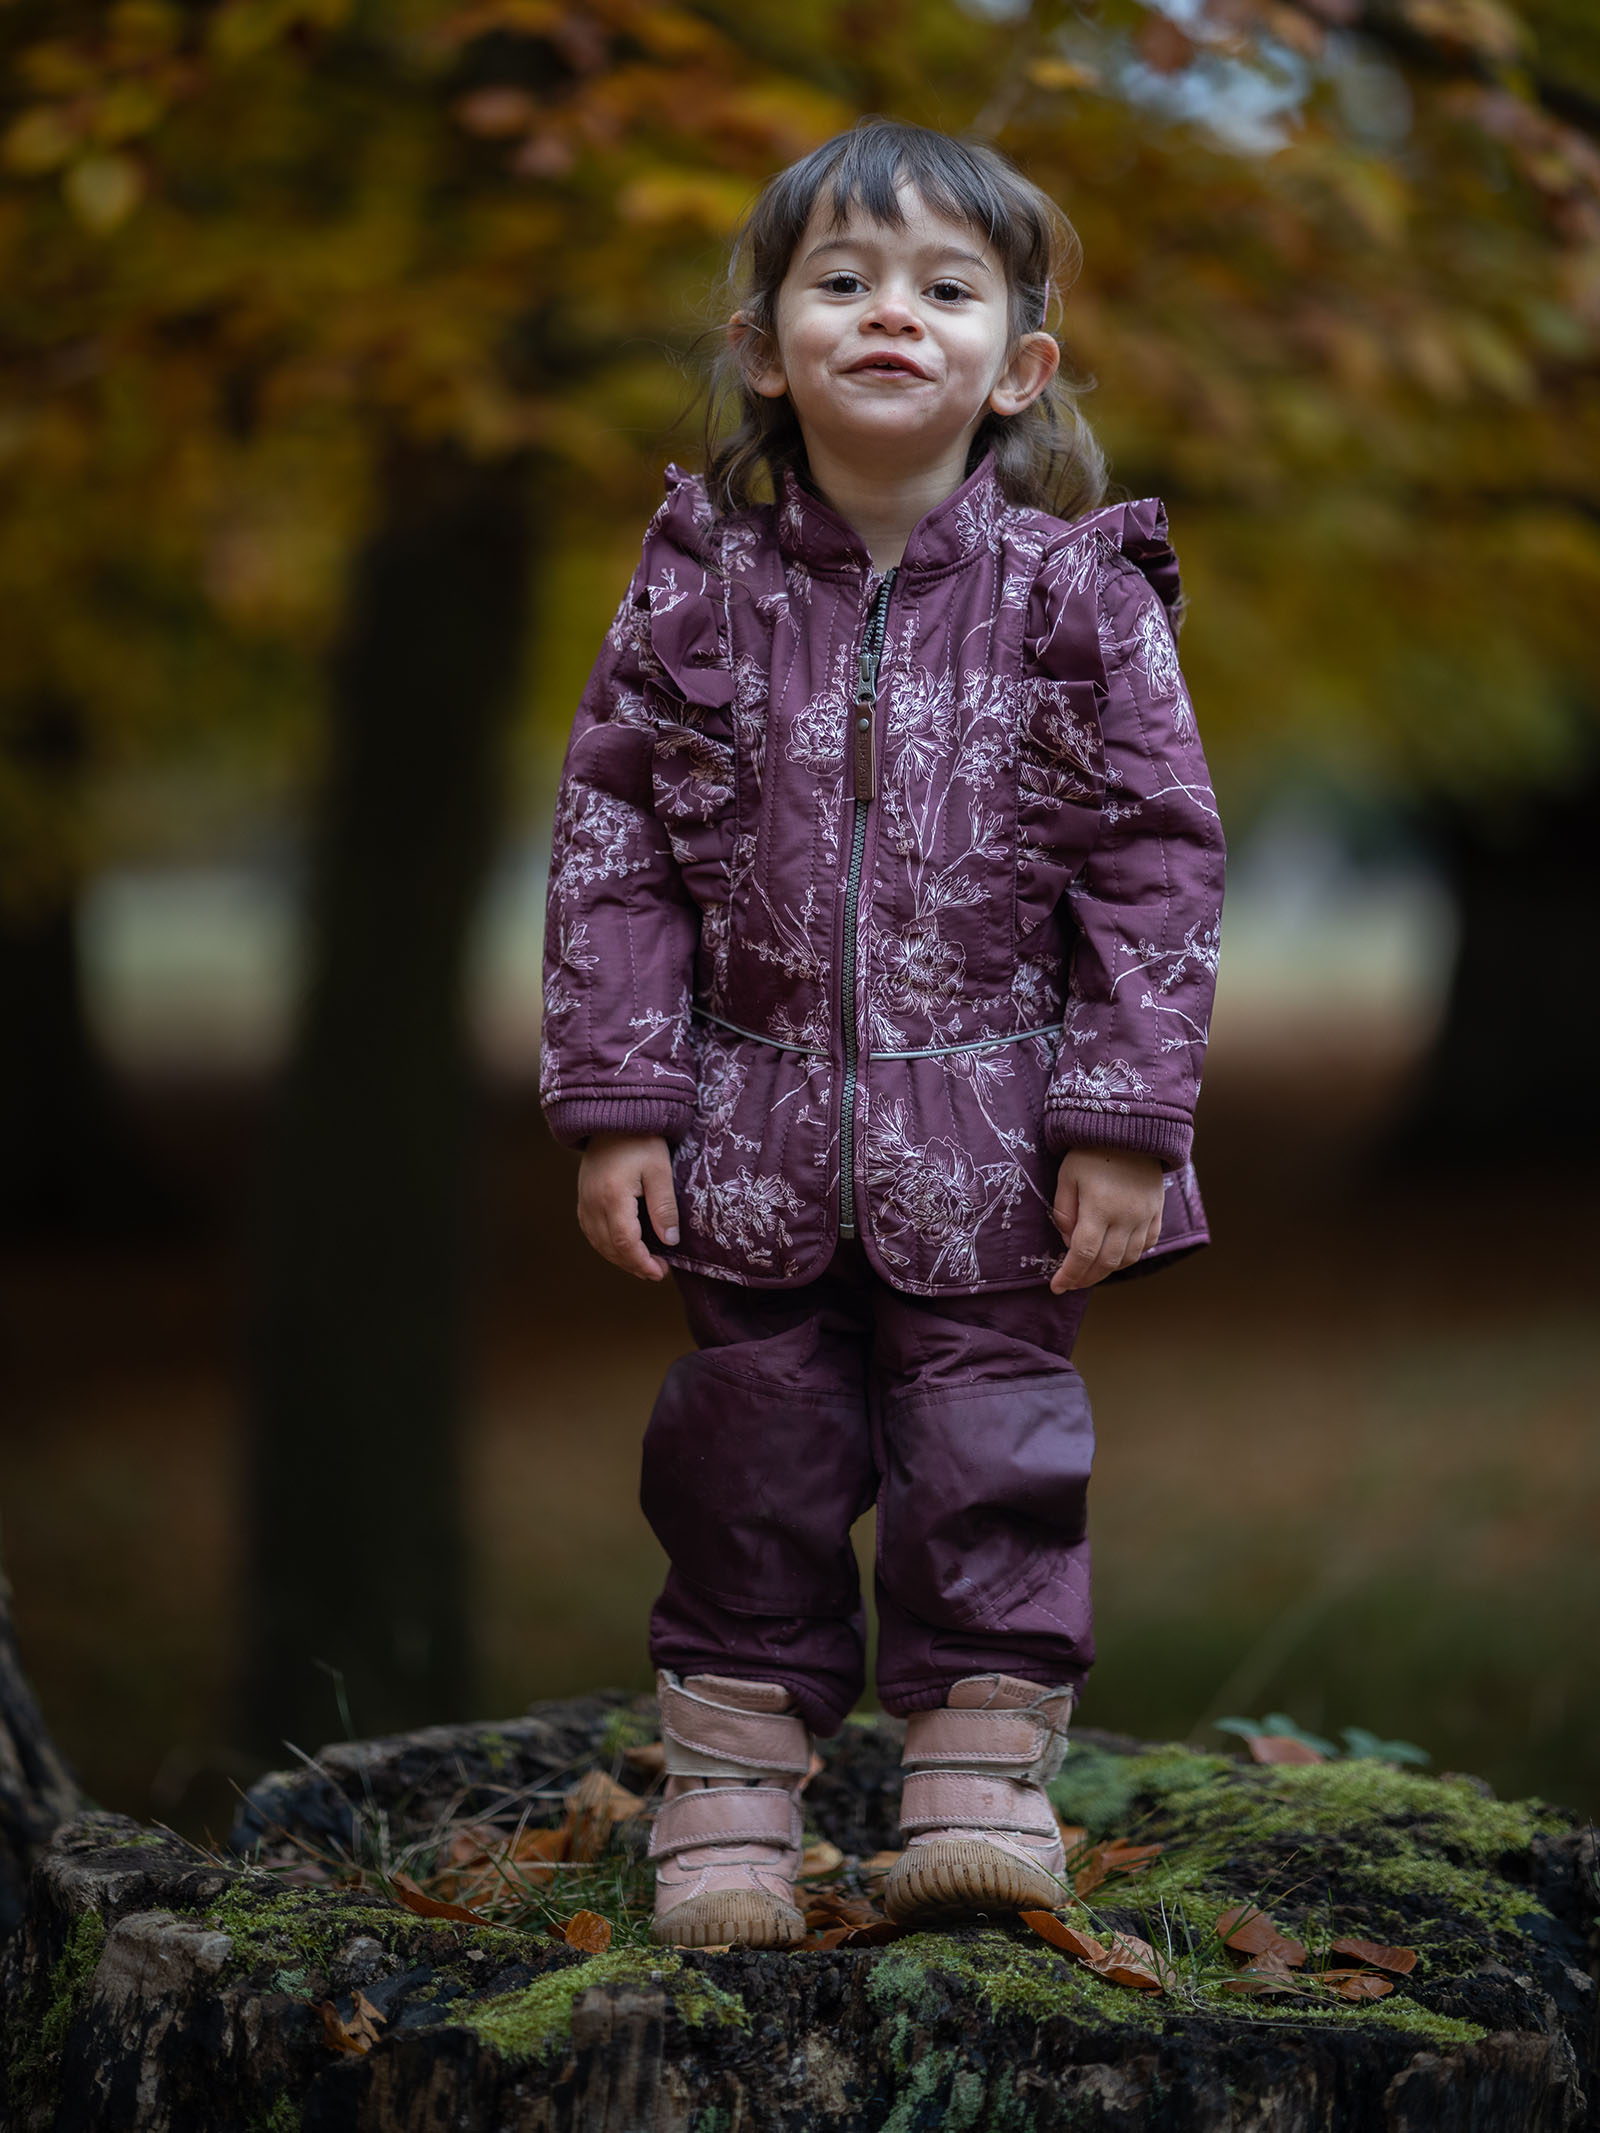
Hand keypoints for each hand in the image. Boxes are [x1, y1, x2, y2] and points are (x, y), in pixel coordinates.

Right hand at [576, 1133, 680, 1282]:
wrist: (613, 1116)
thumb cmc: (641, 1140)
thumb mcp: (660, 1171)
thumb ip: (664, 1207)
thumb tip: (669, 1241)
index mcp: (613, 1197)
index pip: (625, 1243)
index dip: (642, 1263)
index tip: (660, 1273)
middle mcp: (593, 1203)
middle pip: (610, 1247)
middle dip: (633, 1265)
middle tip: (657, 1271)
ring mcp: (584, 1200)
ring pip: (598, 1242)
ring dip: (619, 1258)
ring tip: (642, 1264)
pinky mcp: (583, 1196)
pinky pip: (590, 1230)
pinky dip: (605, 1245)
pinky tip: (621, 1247)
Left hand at [1049, 1149, 1164, 1292]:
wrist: (1132, 1128)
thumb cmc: (1091, 1150)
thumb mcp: (1067, 1175)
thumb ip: (1064, 1211)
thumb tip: (1068, 1242)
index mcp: (1099, 1208)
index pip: (1082, 1255)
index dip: (1069, 1275)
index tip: (1055, 1286)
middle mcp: (1126, 1218)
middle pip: (1106, 1263)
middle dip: (1085, 1278)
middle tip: (1070, 1283)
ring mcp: (1145, 1216)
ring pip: (1128, 1258)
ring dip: (1107, 1271)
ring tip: (1089, 1271)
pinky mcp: (1156, 1212)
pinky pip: (1147, 1245)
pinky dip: (1130, 1256)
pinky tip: (1115, 1255)